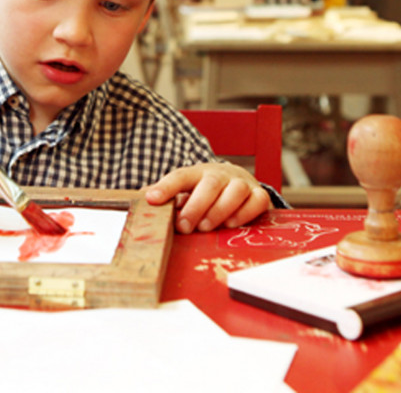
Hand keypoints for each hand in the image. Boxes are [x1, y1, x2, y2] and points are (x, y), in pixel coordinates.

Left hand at [144, 162, 271, 232]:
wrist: (240, 183)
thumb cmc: (207, 192)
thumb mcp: (187, 192)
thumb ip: (168, 197)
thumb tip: (141, 200)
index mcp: (198, 173)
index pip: (180, 175)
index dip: (166, 187)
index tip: (151, 199)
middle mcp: (221, 175)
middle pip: (210, 184)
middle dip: (195, 207)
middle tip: (183, 227)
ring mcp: (242, 183)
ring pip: (234, 191)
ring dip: (219, 210)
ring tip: (205, 228)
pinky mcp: (259, 195)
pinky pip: (257, 200)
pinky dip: (245, 213)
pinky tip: (231, 225)